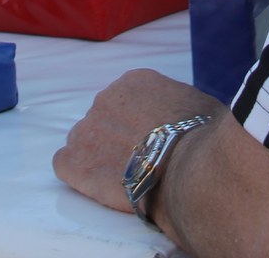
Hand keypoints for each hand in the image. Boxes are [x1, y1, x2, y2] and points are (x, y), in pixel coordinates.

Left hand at [53, 69, 224, 214]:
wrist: (189, 168)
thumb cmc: (203, 139)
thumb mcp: (196, 105)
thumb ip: (177, 105)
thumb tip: (184, 116)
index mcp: (135, 82)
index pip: (125, 100)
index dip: (136, 124)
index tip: (149, 141)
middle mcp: (105, 98)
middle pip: (103, 120)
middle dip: (116, 140)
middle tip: (137, 163)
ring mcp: (86, 128)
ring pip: (84, 142)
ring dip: (98, 157)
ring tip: (121, 179)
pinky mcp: (74, 161)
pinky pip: (65, 164)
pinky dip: (79, 175)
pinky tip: (99, 186)